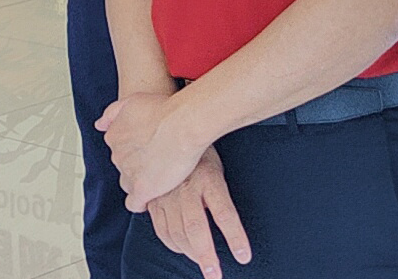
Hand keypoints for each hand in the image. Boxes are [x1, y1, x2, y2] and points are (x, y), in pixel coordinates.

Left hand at [99, 91, 207, 209]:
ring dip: (140, 182)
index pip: (119, 150)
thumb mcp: (132, 101)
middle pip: (124, 167)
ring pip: (129, 184)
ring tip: (159, 177)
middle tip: (158, 161)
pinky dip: (141, 202)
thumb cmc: (164, 110)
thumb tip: (99, 125)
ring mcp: (128, 173)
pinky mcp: (142, 190)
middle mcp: (117, 156)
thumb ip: (113, 113)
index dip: (135, 151)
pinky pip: (134, 203)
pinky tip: (152, 197)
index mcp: (114, 136)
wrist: (182, 124)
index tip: (148, 149)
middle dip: (138, 165)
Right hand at [142, 148, 250, 278]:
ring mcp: (168, 194)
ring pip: (177, 232)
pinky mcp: (154, 199)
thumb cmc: (199, 152)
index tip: (243, 256)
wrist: (168, 132)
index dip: (235, 237)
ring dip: (190, 253)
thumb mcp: (216, 167)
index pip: (224, 213)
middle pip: (196, 228)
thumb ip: (218, 194)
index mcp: (208, 179)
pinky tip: (182, 249)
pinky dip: (172, 243)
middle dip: (206, 256)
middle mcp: (187, 189)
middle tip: (215, 275)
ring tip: (204, 265)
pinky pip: (162, 228)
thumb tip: (226, 221)